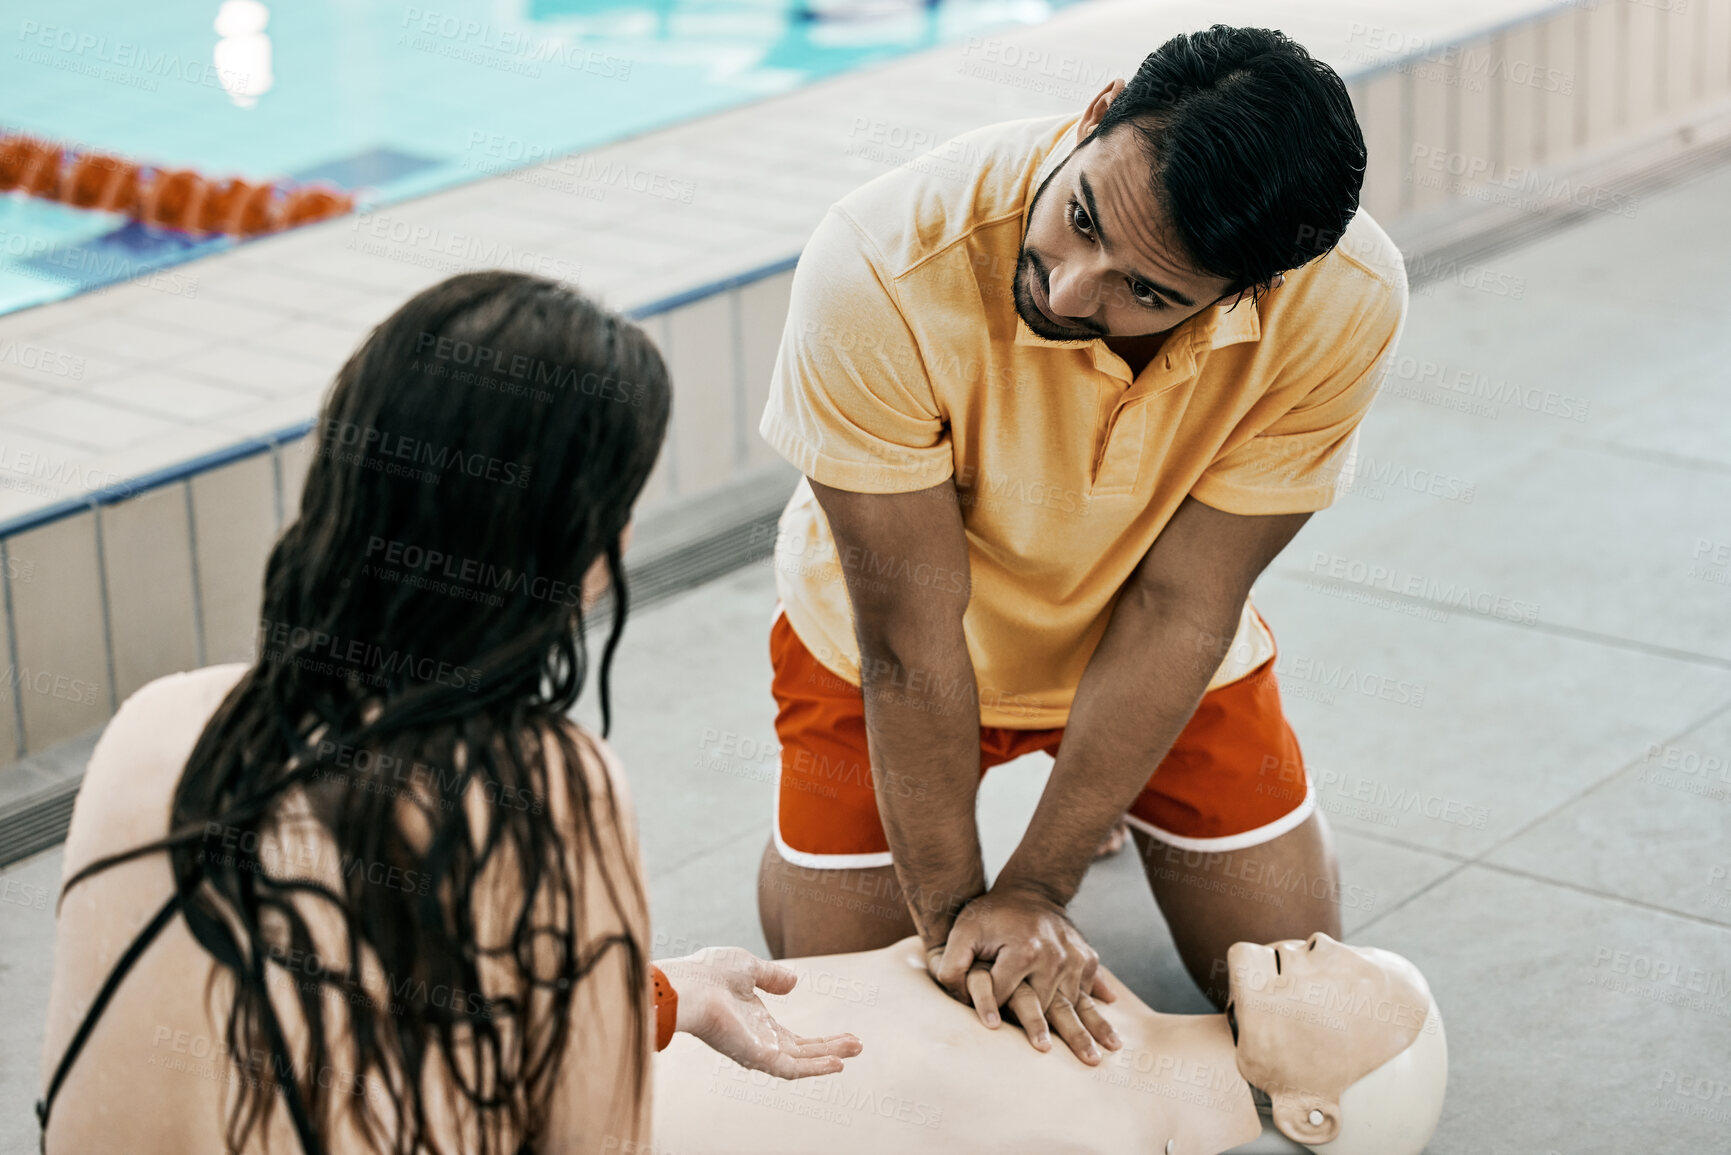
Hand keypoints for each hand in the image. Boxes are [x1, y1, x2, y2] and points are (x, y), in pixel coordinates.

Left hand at [656, 947, 861, 1078]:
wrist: (689, 985)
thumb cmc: (709, 973)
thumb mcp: (748, 967)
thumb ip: (772, 977)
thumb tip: (794, 982)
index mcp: (756, 1022)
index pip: (794, 1037)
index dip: (820, 1039)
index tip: (845, 1034)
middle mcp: (759, 1040)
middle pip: (803, 1050)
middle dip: (832, 1048)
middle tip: (858, 1044)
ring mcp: (758, 1049)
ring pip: (802, 1060)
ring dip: (830, 1057)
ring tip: (856, 1049)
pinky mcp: (757, 1056)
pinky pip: (792, 1068)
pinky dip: (816, 1068)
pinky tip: (838, 1063)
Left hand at [928, 888, 1119, 1063]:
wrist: (1031, 889)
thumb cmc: (992, 913)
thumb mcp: (964, 930)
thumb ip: (953, 963)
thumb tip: (956, 995)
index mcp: (1024, 951)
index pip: (1006, 994)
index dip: (992, 1009)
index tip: (991, 1030)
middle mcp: (1055, 957)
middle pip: (1047, 1006)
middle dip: (1050, 1034)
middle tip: (1058, 1059)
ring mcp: (1074, 958)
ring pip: (1076, 1004)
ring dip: (1087, 1032)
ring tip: (1095, 1059)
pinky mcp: (1087, 958)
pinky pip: (1090, 988)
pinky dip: (1098, 1011)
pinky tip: (1109, 1035)